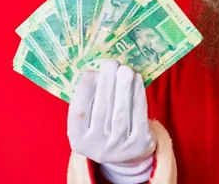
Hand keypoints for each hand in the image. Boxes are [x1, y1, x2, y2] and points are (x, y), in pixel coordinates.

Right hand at [67, 60, 155, 183]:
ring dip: (124, 86)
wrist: (127, 155)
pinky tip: (137, 79)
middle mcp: (97, 146)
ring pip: (121, 111)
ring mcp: (119, 147)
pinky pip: (138, 114)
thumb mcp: (89, 122)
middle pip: (101, 110)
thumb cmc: (105, 128)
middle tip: (111, 64)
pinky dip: (138, 94)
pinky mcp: (140, 143)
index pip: (78, 113)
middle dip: (107, 84)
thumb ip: (88, 102)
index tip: (90, 71)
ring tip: (125, 68)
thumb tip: (96, 71)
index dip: (84, 91)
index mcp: (78, 140)